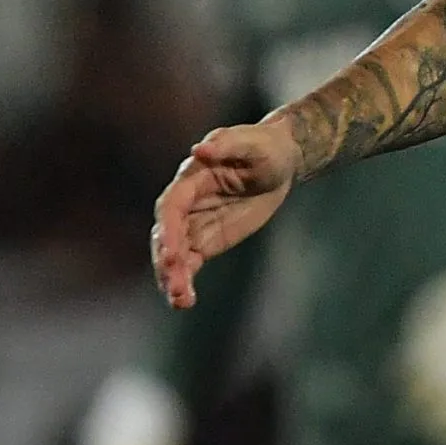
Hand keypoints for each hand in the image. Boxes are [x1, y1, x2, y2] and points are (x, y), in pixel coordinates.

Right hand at [152, 120, 301, 308]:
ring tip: (180, 300)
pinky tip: (184, 302)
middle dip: (168, 260)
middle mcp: (185, 205)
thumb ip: (226, 144)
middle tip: (176, 283)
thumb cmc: (263, 147)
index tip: (172, 252)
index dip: (170, 230)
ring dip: (173, 278)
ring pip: (174, 256)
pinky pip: (189, 265)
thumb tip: (199, 149)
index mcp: (190, 180)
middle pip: (167, 236)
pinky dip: (185, 282)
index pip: (172, 207)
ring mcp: (193, 226)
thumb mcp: (252, 142)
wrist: (278, 162)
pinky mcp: (204, 242)